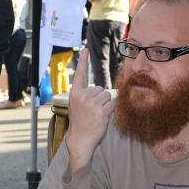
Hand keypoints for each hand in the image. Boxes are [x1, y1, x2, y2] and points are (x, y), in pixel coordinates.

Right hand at [63, 48, 113, 170]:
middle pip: (101, 89)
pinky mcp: (101, 111)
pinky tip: (103, 117)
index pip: (81, 74)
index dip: (83, 61)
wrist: (80, 139)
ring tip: (97, 114)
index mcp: (75, 93)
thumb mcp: (78, 105)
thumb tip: (106, 91)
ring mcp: (92, 103)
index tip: (85, 49)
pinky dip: (112, 109)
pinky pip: (113, 103)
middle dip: (100, 99)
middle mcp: (83, 96)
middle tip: (92, 111)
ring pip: (108, 96)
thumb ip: (87, 95)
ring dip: (106, 104)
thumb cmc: (81, 122)